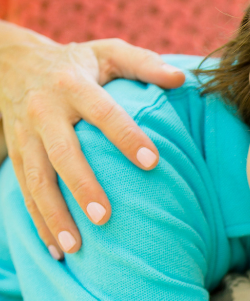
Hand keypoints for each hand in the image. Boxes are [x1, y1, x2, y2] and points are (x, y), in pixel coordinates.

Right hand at [0, 23, 184, 254]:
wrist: (10, 60)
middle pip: (61, 153)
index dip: (126, 136)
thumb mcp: (108, 52)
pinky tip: (57, 248)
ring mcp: (25, 135)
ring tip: (76, 247)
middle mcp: (44, 111)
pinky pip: (23, 191)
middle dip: (81, 186)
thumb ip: (144, 63)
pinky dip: (38, 221)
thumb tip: (182, 79)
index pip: (102, 112)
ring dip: (53, 214)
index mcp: (72, 85)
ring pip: (36, 179)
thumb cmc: (77, 61)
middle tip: (105, 218)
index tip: (152, 162)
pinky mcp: (15, 153)